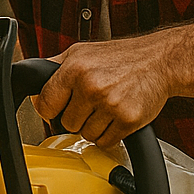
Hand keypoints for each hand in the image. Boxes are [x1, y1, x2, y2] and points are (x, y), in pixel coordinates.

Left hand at [32, 34, 176, 147]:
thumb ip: (55, 66)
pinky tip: (116, 116)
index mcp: (75, 69)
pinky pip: (105, 142)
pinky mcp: (128, 121)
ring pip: (85, 135)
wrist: (160, 61)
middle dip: (76, 116)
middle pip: (66, 123)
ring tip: (106, 107)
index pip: (46, 104)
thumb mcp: (82, 52)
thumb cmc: (121, 56)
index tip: (58, 106)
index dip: (51, 108)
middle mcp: (91, 86)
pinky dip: (109, 134)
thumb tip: (33, 78)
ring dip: (93, 126)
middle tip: (91, 102)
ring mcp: (110, 105)